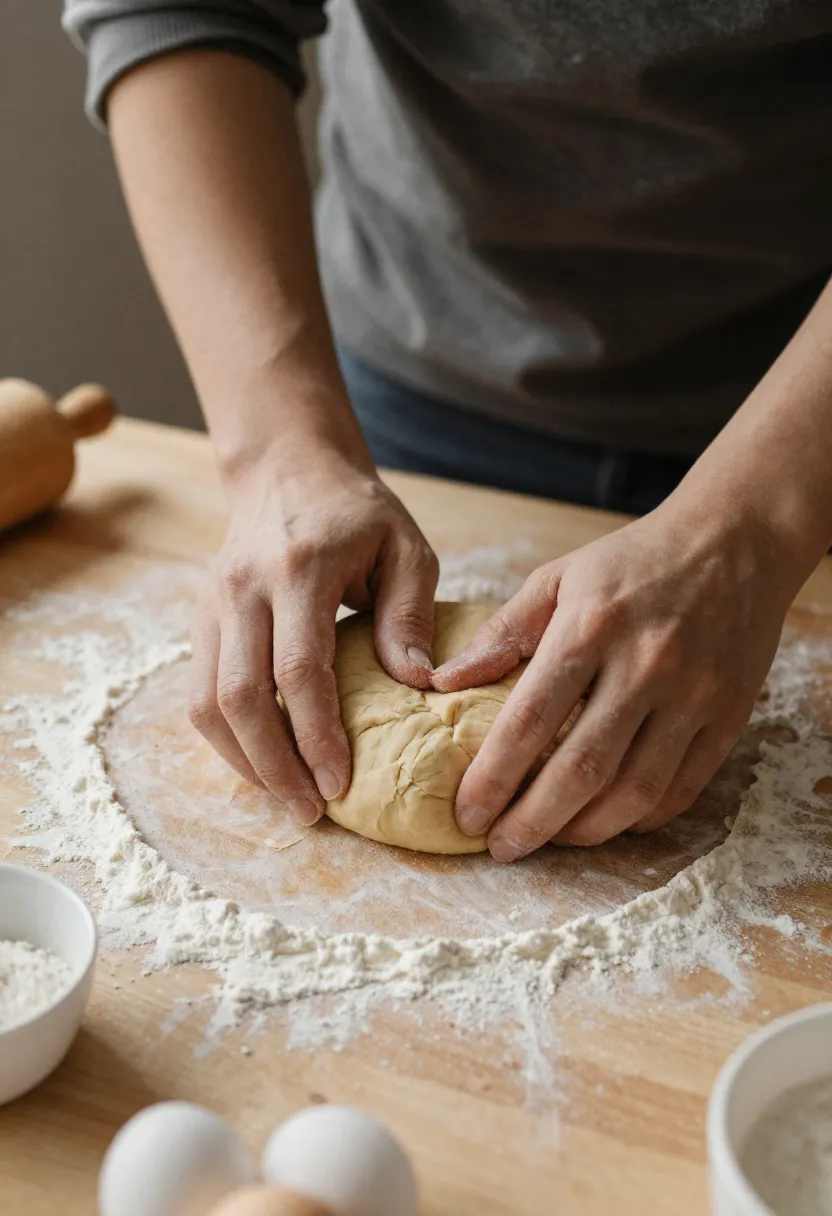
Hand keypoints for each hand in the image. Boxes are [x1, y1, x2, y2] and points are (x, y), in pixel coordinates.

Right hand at [188, 451, 438, 823]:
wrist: (288, 469)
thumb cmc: (357, 513)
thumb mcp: (406, 547)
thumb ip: (412, 614)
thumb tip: (418, 686)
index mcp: (300, 569)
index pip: (297, 670)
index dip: (316, 735)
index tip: (340, 784)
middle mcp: (244, 588)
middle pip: (240, 696)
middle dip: (274, 766)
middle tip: (310, 812)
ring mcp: (213, 604)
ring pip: (206, 701)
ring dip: (243, 761)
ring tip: (286, 799)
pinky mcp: (199, 618)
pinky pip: (199, 691)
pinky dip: (226, 737)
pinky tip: (262, 762)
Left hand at [432, 499, 803, 860]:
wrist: (735, 540)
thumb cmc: (633, 561)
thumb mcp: (559, 577)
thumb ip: (503, 632)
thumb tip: (442, 682)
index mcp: (592, 626)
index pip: (531, 718)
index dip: (494, 777)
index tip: (467, 813)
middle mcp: (645, 664)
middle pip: (582, 769)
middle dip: (533, 821)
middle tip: (500, 848)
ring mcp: (693, 694)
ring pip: (635, 791)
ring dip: (585, 830)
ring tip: (548, 840)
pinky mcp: (729, 715)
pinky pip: (682, 788)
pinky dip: (640, 817)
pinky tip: (607, 821)